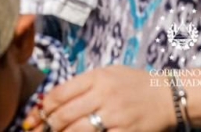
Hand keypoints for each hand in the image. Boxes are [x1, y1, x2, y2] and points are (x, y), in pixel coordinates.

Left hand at [24, 66, 175, 131]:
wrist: (167, 95)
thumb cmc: (133, 83)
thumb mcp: (107, 73)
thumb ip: (82, 84)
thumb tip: (52, 100)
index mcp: (97, 78)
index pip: (60, 93)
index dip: (42, 108)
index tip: (34, 116)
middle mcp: (105, 95)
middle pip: (65, 114)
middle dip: (47, 125)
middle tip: (37, 131)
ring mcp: (116, 116)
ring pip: (78, 130)